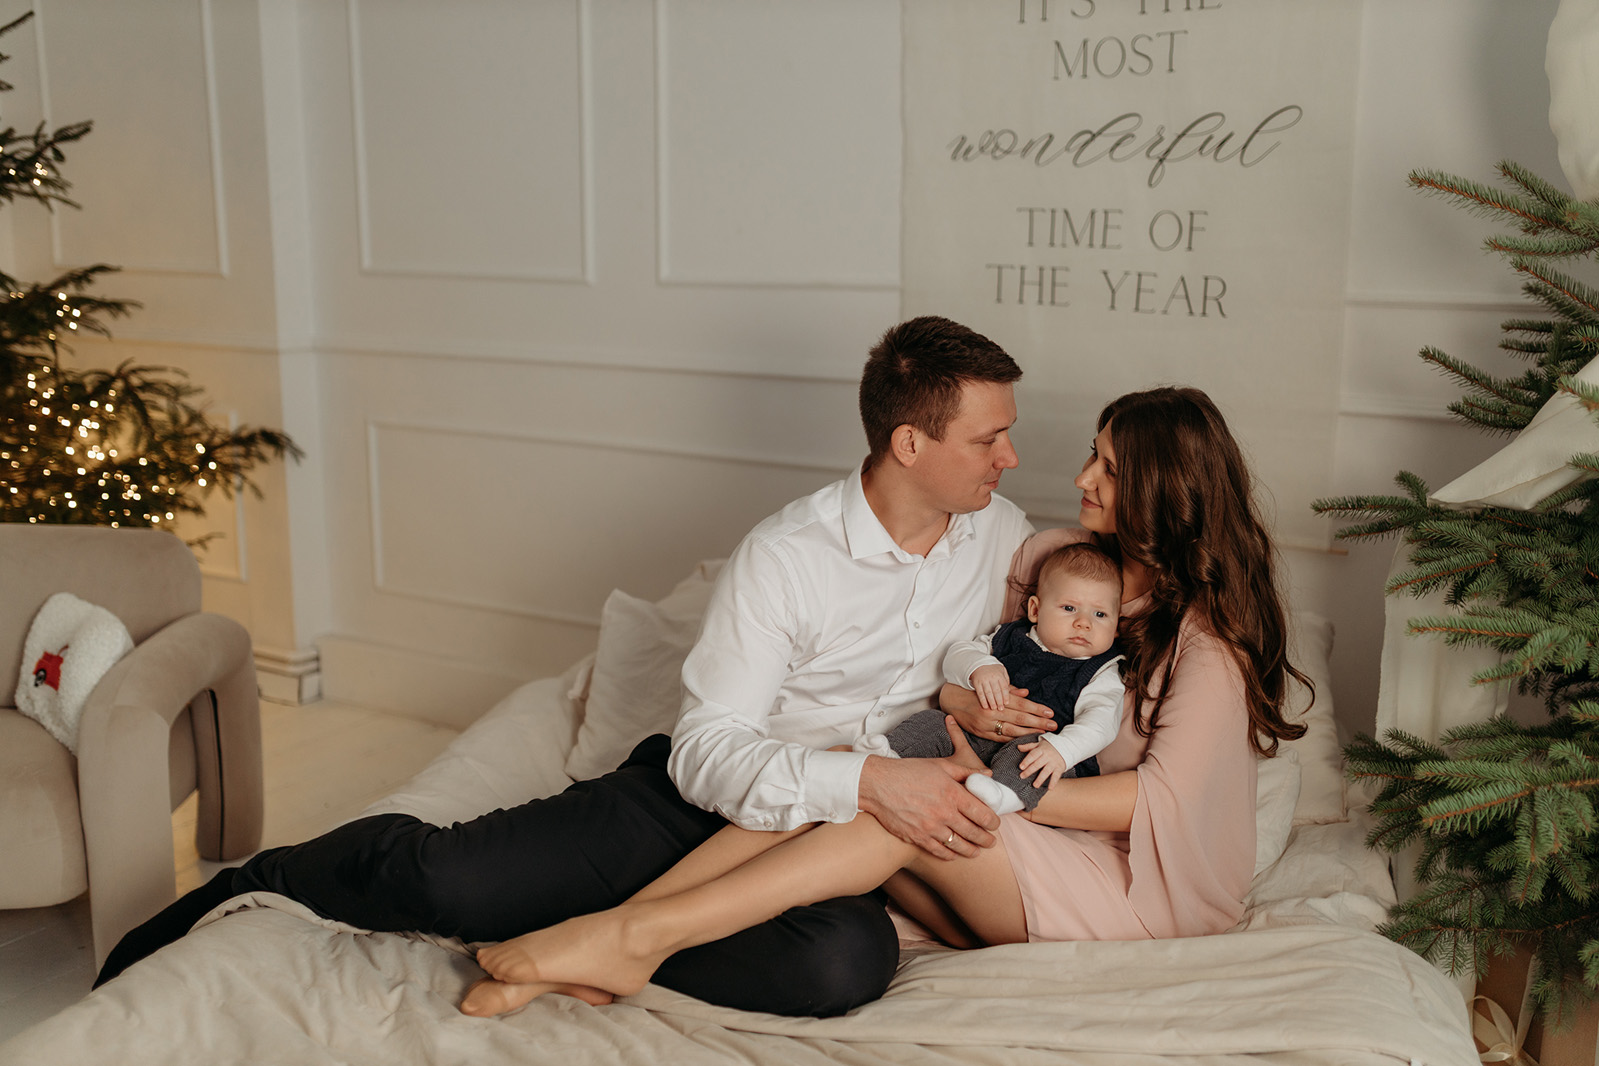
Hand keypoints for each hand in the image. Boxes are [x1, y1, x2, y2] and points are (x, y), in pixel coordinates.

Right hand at [858, 728, 999, 860]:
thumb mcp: (939, 765)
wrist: (877, 784)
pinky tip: (955, 854)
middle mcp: (944, 813)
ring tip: (977, 851)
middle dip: (986, 839)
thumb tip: (987, 775)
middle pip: (974, 833)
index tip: (995, 823)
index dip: (993, 821)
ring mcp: (931, 828)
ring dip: (972, 850)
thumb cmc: (908, 772)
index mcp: (953, 793)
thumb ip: (965, 771)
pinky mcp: (917, 837)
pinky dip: (950, 854)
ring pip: (959, 845)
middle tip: (991, 841)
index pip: (983, 813)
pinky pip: (940, 851)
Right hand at [939, 682, 1056, 744]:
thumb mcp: (990, 688)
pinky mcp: (981, 734)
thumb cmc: (973, 692)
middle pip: (1019, 718)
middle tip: (1053, 725)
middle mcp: (991, 713)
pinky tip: (1026, 741)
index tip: (1050, 712)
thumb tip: (1027, 693)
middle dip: (1038, 722)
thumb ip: (1009, 691)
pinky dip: (1014, 740)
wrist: (951, 701)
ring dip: (1029, 733)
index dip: (1036, 709)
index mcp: (995, 699)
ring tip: (1044, 734)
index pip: (1020, 704)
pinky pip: (1001, 739)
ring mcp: (986, 725)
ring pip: (1011, 731)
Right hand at [970, 664, 1010, 711]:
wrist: (979, 664)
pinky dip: (982, 700)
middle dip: (999, 700)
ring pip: (988, 692)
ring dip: (991, 701)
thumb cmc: (994, 672)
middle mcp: (992, 677)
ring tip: (994, 708)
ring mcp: (983, 679)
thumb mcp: (1003, 673)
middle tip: (1001, 708)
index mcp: (999, 675)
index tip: (1006, 703)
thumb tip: (1023, 692)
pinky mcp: (976, 682)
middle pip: (996, 691)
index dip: (1005, 696)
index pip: (1004, 687)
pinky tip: (985, 706)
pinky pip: (980, 693)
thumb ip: (1009, 683)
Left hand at [1016, 740, 1068, 790]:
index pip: (1033, 755)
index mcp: (1041, 750)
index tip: (1021, 767)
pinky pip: (1056, 776)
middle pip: (1037, 764)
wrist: (1065, 746)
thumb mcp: (1039, 744)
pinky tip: (1050, 788)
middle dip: (1029, 770)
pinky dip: (1053, 782)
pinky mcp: (1059, 768)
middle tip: (1022, 776)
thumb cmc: (1048, 747)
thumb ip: (1029, 746)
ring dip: (1040, 779)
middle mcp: (1047, 756)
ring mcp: (1054, 763)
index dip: (1027, 761)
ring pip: (1046, 771)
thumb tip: (1018, 747)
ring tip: (1035, 785)